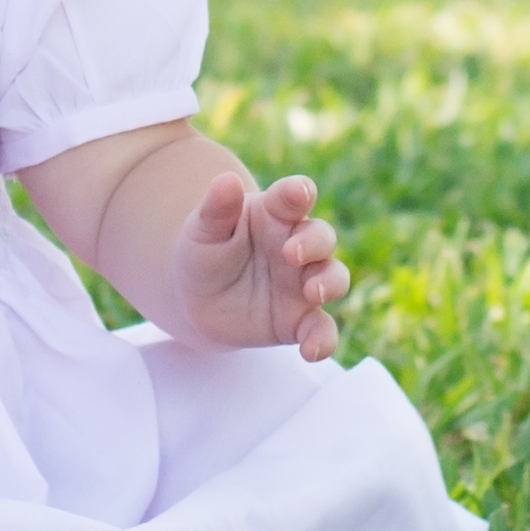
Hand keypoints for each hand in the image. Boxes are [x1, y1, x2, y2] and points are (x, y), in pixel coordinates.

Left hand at [170, 168, 347, 358]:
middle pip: (322, 236)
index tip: (299, 193)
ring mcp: (302, 283)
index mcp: (273, 214)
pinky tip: (312, 352)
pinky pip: (322, 329)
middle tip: (291, 253)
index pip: (294, 196)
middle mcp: (296, 245)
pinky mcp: (300, 320)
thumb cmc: (203, 254)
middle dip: (314, 242)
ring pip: (334, 277)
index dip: (299, 192)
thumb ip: (216, 208)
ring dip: (329, 283)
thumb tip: (226, 179)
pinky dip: (324, 340)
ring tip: (311, 292)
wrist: (196, 301)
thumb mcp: (201, 230)